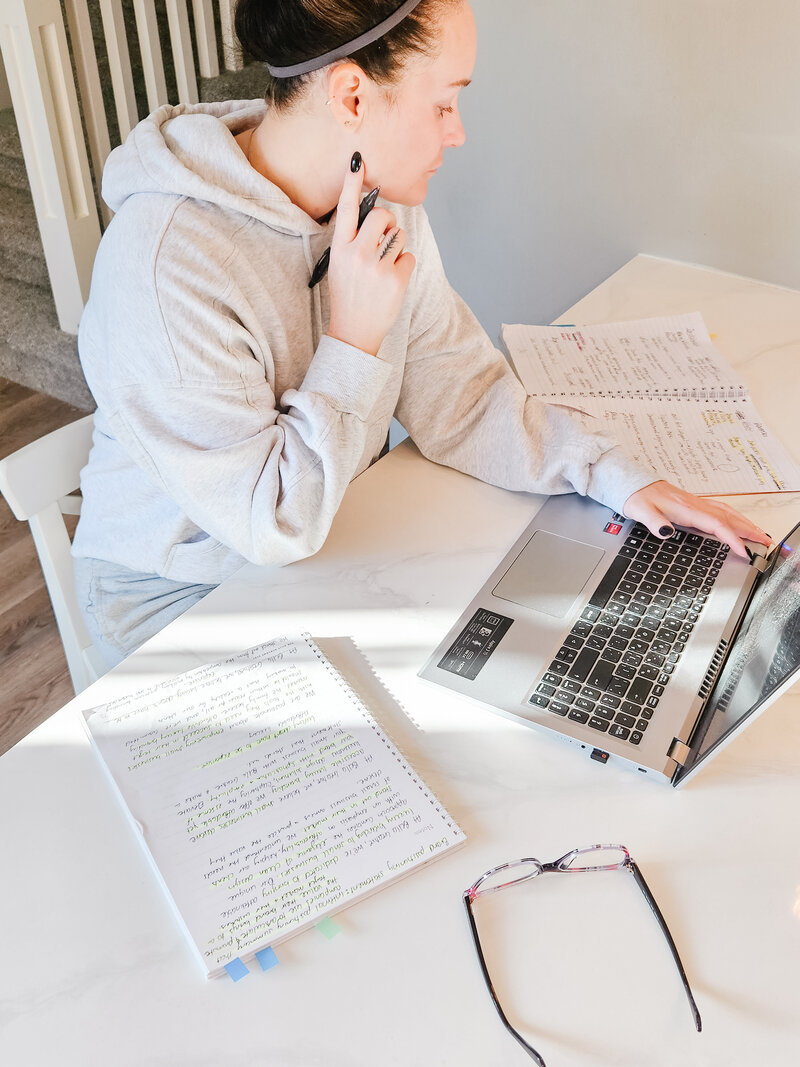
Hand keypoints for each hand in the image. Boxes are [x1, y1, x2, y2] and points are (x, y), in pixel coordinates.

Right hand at [327, 156, 415, 355]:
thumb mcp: (339, 264)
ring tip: (383, 268)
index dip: (352, 183)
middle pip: (382, 216)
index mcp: (340, 248)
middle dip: (387, 224)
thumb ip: (353, 239)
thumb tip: (375, 214)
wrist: (353, 331)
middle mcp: (357, 254)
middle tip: (382, 241)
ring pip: (398, 236)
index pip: (347, 209)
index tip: (359, 161)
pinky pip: (409, 256)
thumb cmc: (348, 294)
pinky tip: (391, 281)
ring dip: (395, 248)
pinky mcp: (396, 279)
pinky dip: (404, 267)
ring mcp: (377, 267)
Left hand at [623, 480, 770, 557]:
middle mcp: (695, 505)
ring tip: (760, 534)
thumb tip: (667, 531)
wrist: (633, 484)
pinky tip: (739, 522)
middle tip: (765, 542)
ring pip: (727, 513)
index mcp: (685, 509)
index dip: (731, 538)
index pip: (716, 524)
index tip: (743, 550)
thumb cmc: (637, 498)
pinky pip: (721, 510)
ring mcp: (696, 503)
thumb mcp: (640, 511)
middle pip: (729, 518)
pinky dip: (735, 517)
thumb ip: (654, 521)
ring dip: (745, 523)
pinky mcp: (694, 504)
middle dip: (749, 530)